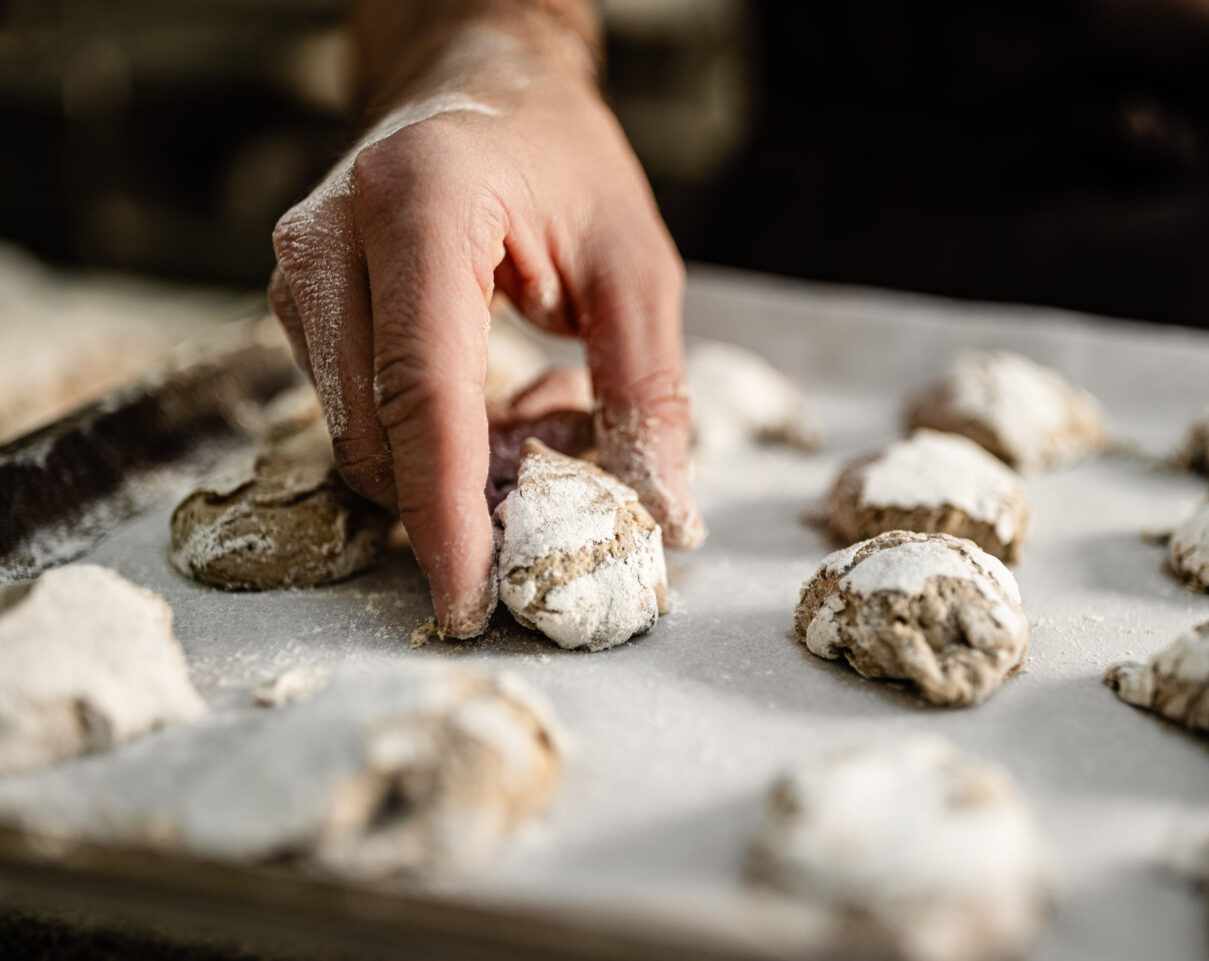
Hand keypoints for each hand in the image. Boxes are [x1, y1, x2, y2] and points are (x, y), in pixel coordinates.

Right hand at [268, 15, 702, 636]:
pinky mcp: (296, 303)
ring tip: (540, 405)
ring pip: (361, 436)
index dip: (447, 511)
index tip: (469, 599)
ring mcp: (299, 273)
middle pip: (377, 432)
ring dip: (454, 464)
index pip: (424, 391)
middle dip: (465, 494)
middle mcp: (332, 239)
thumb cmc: (563, 160)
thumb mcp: (637, 265)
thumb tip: (664, 516)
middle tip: (564, 465)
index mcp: (420, 205)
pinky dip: (431, 437)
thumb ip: (648, 390)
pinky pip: (357, 412)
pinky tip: (495, 394)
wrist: (476, 83)